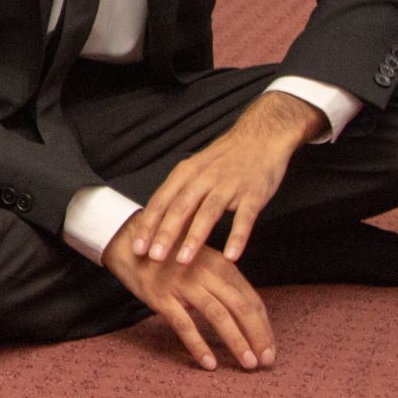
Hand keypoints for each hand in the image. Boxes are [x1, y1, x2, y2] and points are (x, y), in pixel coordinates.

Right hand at [103, 220, 275, 371]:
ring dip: (237, 342)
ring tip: (248, 364)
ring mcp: (183, 284)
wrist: (129, 242)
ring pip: (219, 316)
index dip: (264, 327)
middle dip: (258, 337)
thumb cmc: (169, 256)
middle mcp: (206, 273)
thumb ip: (223, 282)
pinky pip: (185, 324)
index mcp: (220, 265)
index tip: (270, 348)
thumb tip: (246, 313)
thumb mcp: (203, 262)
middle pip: (241, 308)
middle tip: (266, 361)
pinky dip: (199, 345)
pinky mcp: (161, 296)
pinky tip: (209, 364)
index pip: (252, 299)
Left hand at [127, 90, 323, 266]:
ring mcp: (229, 186)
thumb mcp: (195, 168)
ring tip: (183, 261)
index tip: (137, 247)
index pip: (161, 201)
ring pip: (208, 213)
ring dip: (194, 238)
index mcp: (186, 173)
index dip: (148, 224)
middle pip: (180, 208)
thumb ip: (178, 193)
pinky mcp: (253, 194)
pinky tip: (231, 256)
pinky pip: (244, 218)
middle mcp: (204, 178)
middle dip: (165, 234)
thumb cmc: (224, 159)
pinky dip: (237, 237)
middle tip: (153, 257)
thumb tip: (156, 221)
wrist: (260, 137)